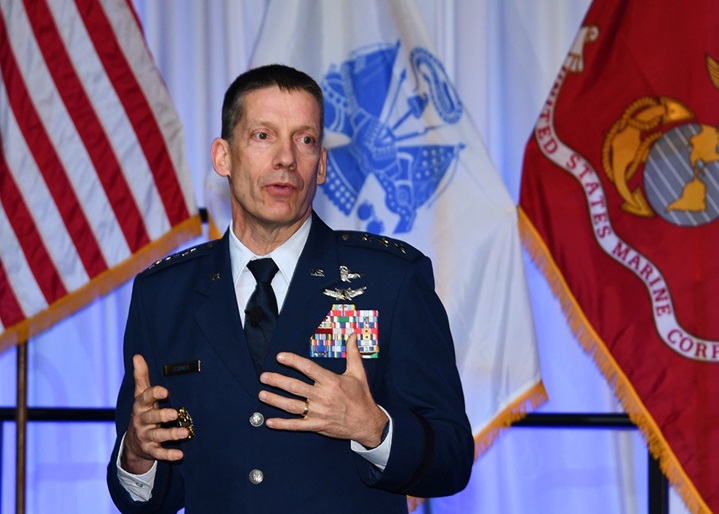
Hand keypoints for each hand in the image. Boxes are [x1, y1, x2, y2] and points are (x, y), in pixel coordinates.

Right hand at [121, 354, 188, 473]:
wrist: (132, 443)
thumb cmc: (142, 412)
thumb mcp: (141, 395)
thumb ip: (141, 377)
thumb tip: (137, 356)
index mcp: (140, 406)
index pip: (145, 398)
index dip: (154, 394)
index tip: (164, 391)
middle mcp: (142, 421)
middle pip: (150, 418)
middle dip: (162, 416)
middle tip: (175, 414)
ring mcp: (145, 437)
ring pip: (157, 436)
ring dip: (171, 435)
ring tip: (185, 433)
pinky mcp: (150, 451)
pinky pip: (159, 454)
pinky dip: (169, 454)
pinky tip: (180, 454)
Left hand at [259, 333, 387, 447]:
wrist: (367, 423)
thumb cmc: (361, 397)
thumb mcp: (358, 373)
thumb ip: (353, 353)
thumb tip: (352, 335)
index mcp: (331, 381)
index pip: (308, 368)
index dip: (293, 361)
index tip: (280, 357)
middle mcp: (323, 396)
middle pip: (295, 387)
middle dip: (277, 380)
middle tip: (264, 376)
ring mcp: (319, 412)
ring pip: (292, 406)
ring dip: (275, 400)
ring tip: (262, 394)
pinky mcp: (317, 426)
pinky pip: (296, 425)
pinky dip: (282, 424)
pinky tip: (269, 421)